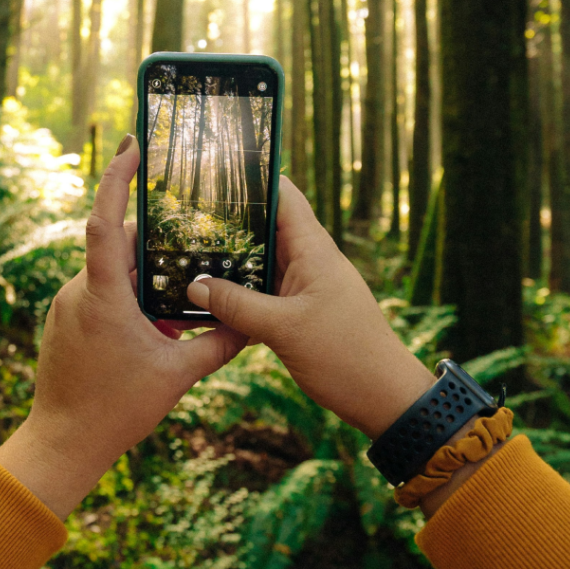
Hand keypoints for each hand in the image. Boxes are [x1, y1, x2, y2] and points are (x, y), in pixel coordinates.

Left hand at [0, 135, 246, 518]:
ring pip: (111, 272)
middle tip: (192, 243)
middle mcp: (78, 291)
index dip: (117, 178)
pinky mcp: (65, 321)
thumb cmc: (115, 409)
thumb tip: (252, 325)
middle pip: (119, 246)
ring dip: (144, 279)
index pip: (106, 221)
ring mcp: (67, 305)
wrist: (62, 444)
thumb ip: (217, 344)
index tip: (132, 144)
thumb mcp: (177, 375)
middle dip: (156, 246)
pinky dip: (128, 297)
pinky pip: (100, 292)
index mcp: (103, 294)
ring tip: (179, 299)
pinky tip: (154, 325)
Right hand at [185, 176, 433, 440]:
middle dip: (229, 222)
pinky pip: (263, 292)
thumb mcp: (284, 330)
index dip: (254, 178)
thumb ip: (237, 305)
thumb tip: (194, 285)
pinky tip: (209, 299)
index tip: (215, 169)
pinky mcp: (300, 311)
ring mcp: (305, 286)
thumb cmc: (347, 357)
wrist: (385, 399)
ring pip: (261, 263)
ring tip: (186, 253)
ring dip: (230, 261)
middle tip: (184, 216)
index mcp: (314, 251)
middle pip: (265, 228)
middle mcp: (310, 261)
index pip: (283, 196)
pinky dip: (239, 293)